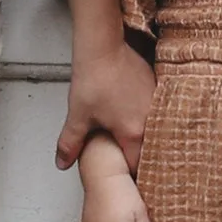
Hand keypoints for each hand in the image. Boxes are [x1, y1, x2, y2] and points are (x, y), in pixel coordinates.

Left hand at [59, 34, 153, 170]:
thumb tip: (62, 163)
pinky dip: (150, 118)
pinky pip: (158, 112)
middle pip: (152, 148)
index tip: (127, 175)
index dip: (131, 172)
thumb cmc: (94, 78)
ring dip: (148, 135)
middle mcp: (152, 120)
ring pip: (157, 129)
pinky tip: (138, 115)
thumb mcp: (78, 116)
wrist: (104, 47)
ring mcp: (158, 104)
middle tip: (130, 157)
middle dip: (143, 155)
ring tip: (136, 135)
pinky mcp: (158, 89)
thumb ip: (71, 144)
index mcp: (133, 133)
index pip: (139, 164)